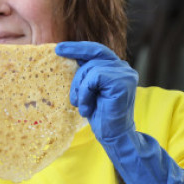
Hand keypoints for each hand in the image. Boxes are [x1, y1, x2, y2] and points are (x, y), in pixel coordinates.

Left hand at [56, 41, 183, 183]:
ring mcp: (125, 73)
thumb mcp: (88, 89)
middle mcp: (123, 67)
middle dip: (77, 78)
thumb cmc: (100, 114)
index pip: (95, 50)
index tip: (59, 49)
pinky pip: (94, 77)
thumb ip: (85, 72)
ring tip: (84, 106)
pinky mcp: (123, 81)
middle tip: (74, 99)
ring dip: (81, 89)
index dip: (77, 48)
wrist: (114, 135)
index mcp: (115, 67)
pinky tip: (89, 107)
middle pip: (90, 58)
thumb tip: (69, 54)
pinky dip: (86, 92)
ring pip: (91, 68)